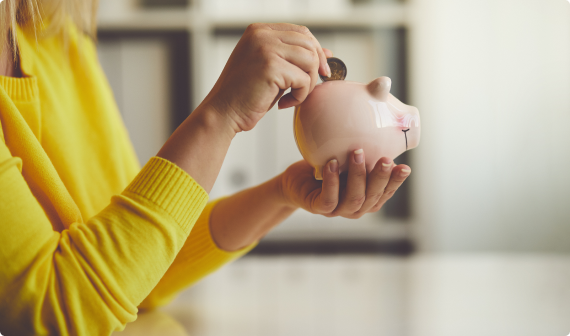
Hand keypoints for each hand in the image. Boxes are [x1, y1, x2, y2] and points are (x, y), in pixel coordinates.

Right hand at [203, 23, 331, 132]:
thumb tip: (327, 53)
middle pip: (308, 43)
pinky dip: (299, 96)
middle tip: (308, 88)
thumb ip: (293, 58)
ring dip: (307, 83)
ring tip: (293, 96)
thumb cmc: (244, 95)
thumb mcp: (271, 70)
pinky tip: (283, 103)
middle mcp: (261, 35)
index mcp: (259, 31)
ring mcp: (265, 48)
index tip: (320, 70)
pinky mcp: (271, 67)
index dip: (315, 50)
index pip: (300, 31)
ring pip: (310, 60)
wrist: (222, 113)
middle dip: (316, 67)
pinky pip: (303, 80)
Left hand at [279, 150, 410, 217]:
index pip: (386, 192)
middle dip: (380, 177)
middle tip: (386, 159)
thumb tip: (381, 124)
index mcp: (368, 198)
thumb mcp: (347, 160)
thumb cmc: (327, 169)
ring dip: (357, 175)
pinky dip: (332, 181)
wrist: (297, 182)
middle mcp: (356, 207)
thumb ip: (364, 153)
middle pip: (372, 197)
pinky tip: (332, 164)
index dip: (396, 182)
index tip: (405, 167)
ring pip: (354, 198)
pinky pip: (328, 198)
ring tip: (357, 153)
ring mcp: (338, 210)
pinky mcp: (318, 208)